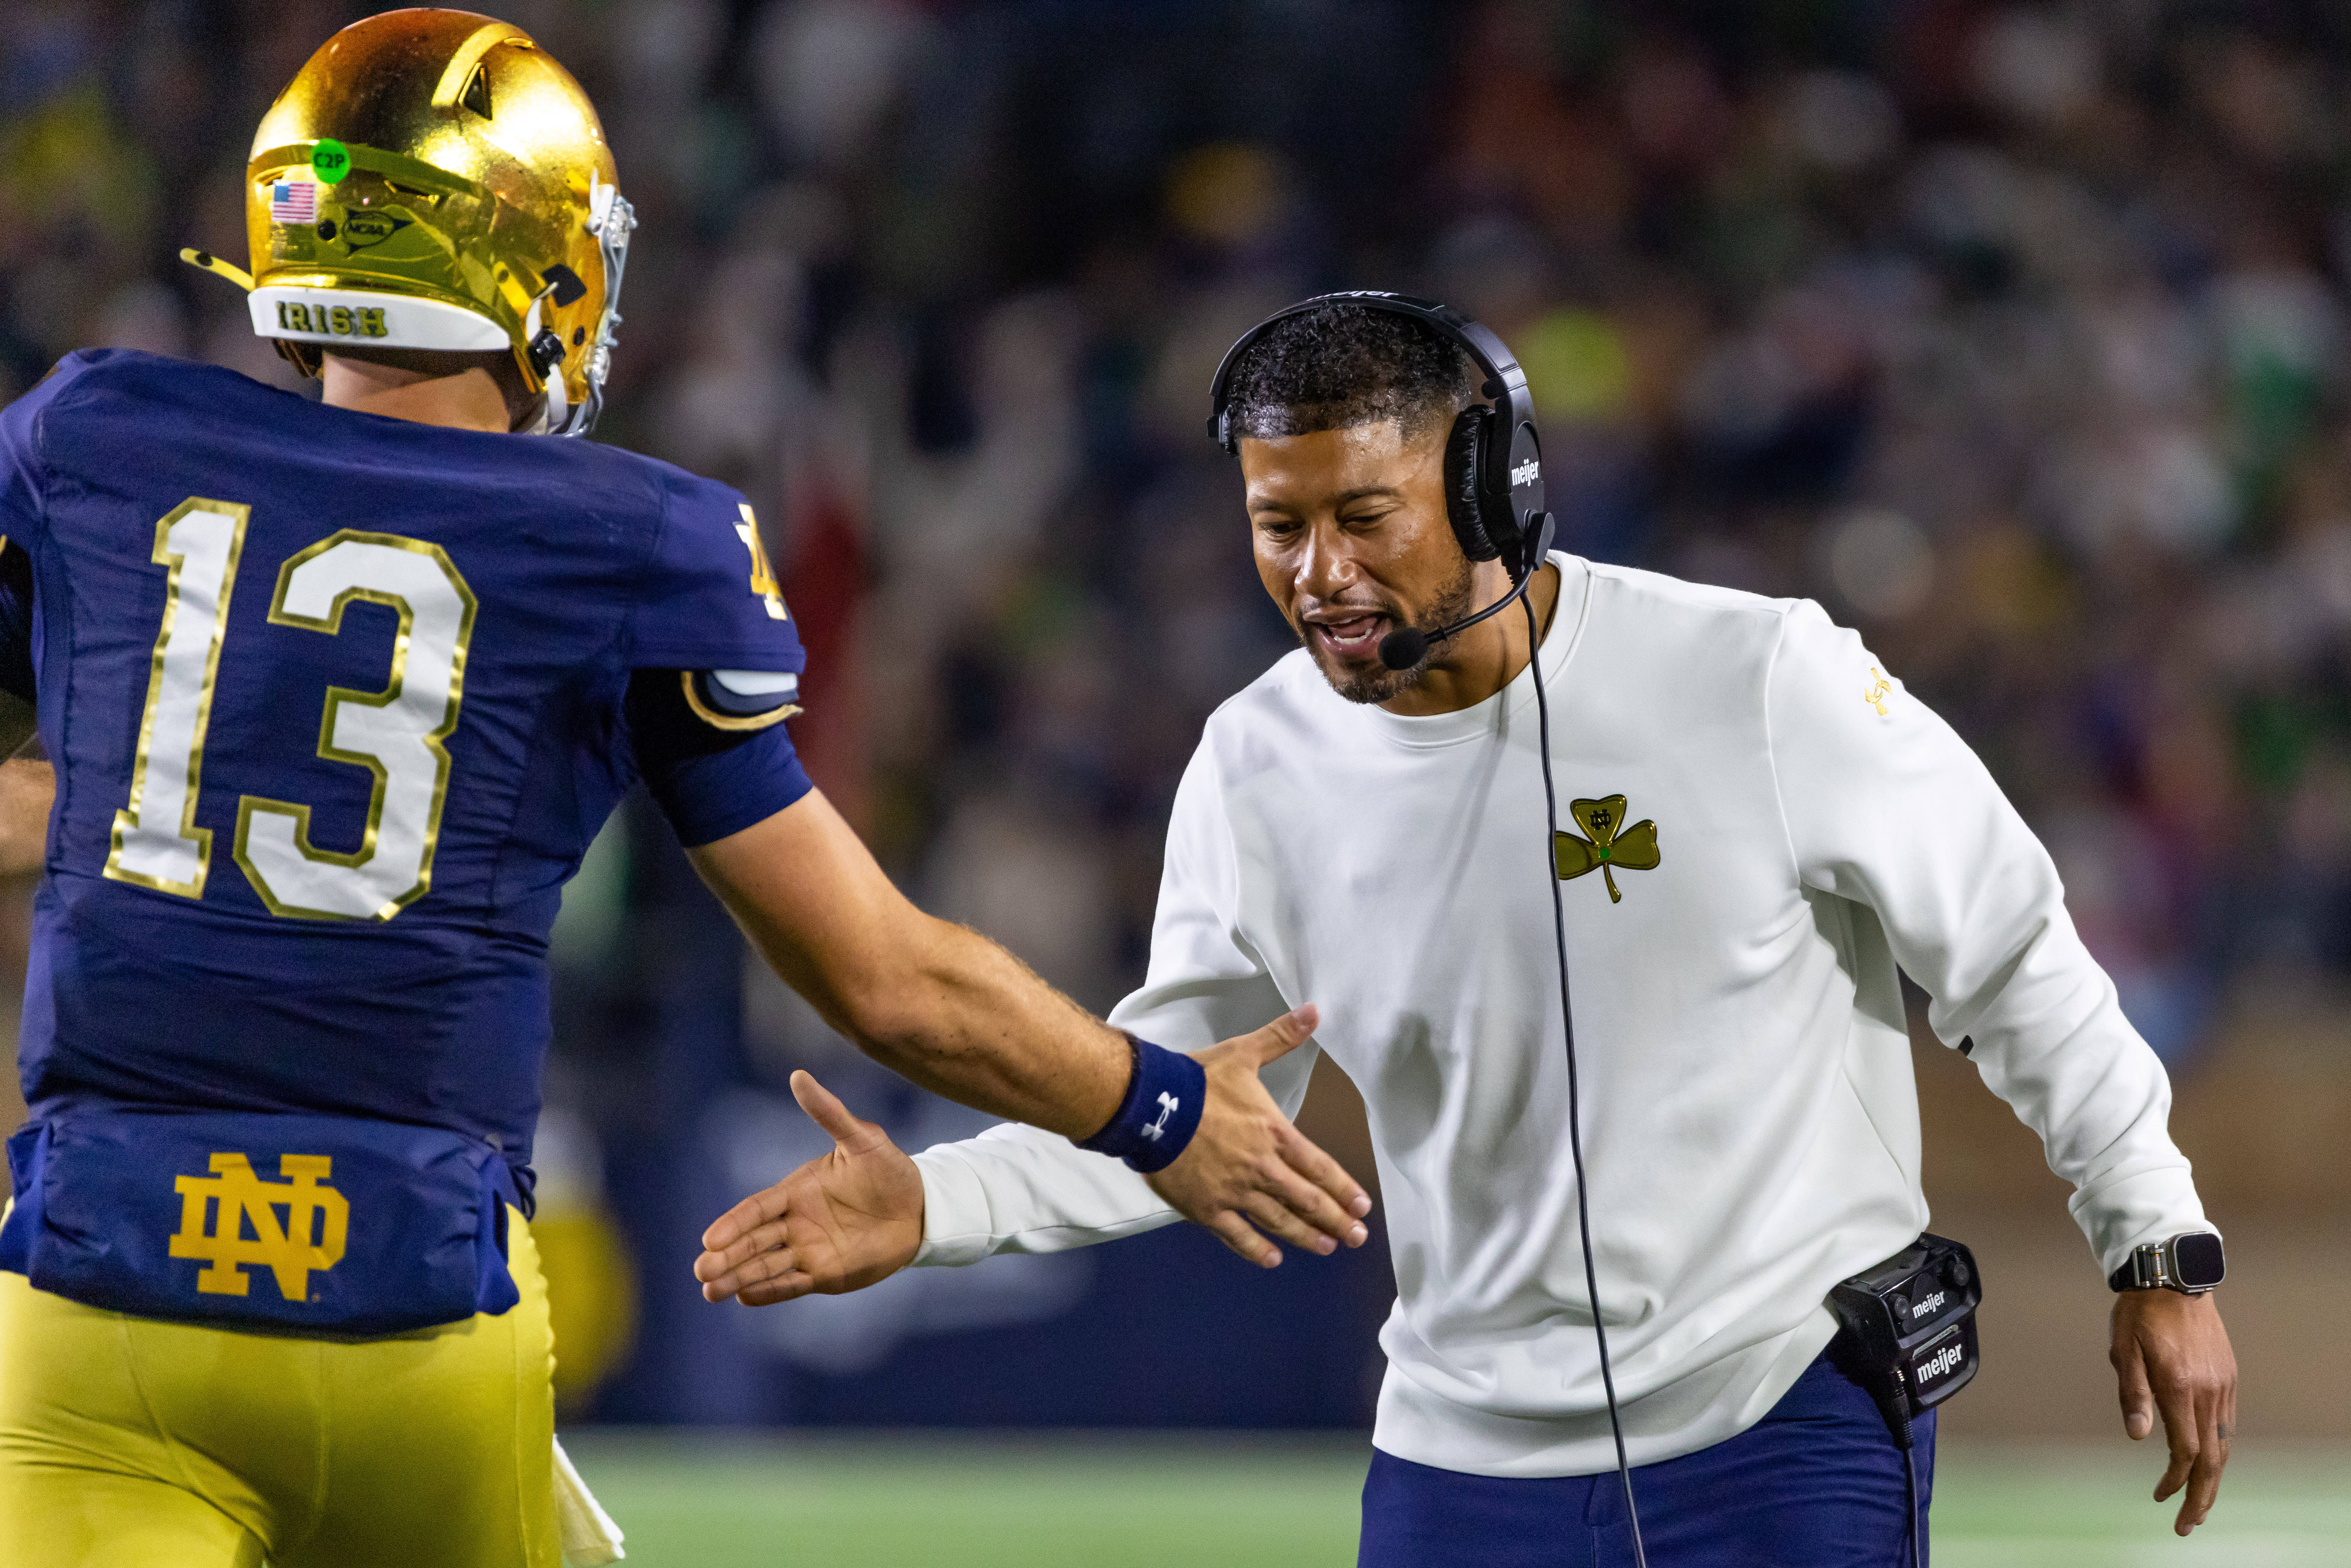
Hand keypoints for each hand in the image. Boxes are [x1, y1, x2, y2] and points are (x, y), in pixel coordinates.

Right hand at [694, 1070, 923, 1305]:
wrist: (923, 1206)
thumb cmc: (890, 1170)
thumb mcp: (861, 1139)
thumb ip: (828, 1112)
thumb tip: (799, 1075)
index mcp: (797, 1191)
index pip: (757, 1209)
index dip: (734, 1223)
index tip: (711, 1239)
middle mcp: (796, 1222)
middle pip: (753, 1241)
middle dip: (727, 1257)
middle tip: (701, 1270)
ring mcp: (808, 1250)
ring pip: (765, 1265)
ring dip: (739, 1277)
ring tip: (710, 1291)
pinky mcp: (825, 1274)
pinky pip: (791, 1285)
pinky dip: (769, 1291)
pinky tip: (744, 1297)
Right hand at [1144, 1004, 1372, 1267]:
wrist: (1150, 1106)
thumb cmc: (1197, 1080)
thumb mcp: (1243, 1053)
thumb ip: (1281, 1037)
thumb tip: (1315, 1010)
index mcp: (1274, 1133)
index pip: (1319, 1167)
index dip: (1343, 1189)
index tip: (1362, 1207)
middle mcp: (1262, 1168)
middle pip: (1307, 1200)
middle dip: (1335, 1220)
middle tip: (1356, 1237)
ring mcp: (1235, 1192)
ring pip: (1279, 1221)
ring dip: (1306, 1236)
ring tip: (1326, 1248)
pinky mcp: (1207, 1208)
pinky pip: (1237, 1235)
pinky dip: (1257, 1250)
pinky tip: (1273, 1259)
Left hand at [2112, 1288, 2236, 1534]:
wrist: (2174, 1278)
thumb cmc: (2139, 1313)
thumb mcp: (2123, 1349)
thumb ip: (2132, 1393)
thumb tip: (2139, 1437)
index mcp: (2180, 1387)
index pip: (2184, 1451)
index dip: (2174, 1480)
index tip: (2160, 1497)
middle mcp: (2209, 1391)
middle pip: (2213, 1460)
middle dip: (2201, 1497)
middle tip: (2188, 1525)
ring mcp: (2224, 1386)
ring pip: (2225, 1446)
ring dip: (2213, 1479)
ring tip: (2200, 1505)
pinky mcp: (2229, 1378)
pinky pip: (2227, 1425)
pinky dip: (2219, 1451)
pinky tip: (2207, 1463)